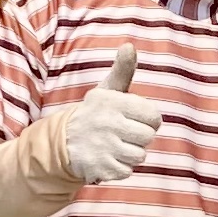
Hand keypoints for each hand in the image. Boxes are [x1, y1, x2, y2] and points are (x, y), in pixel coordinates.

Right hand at [65, 45, 160, 184]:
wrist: (63, 142)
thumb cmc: (96, 113)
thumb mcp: (107, 90)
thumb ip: (123, 70)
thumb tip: (129, 46)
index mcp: (113, 102)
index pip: (154, 117)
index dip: (148, 120)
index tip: (134, 118)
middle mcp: (108, 123)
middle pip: (148, 137)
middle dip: (139, 137)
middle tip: (122, 133)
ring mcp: (104, 147)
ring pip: (140, 156)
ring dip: (130, 154)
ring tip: (114, 145)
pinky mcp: (101, 167)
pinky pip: (127, 171)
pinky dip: (120, 168)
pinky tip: (107, 158)